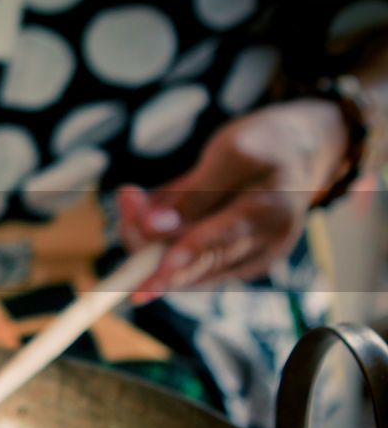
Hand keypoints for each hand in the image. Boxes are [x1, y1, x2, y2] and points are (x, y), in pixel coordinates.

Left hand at [118, 99, 346, 301]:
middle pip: (190, 261)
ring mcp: (246, 260)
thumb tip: (155, 228)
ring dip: (146, 237)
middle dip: (146, 239)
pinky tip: (149, 208)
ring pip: (180, 265)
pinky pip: (183, 260)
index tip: (148, 282)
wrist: (301, 153)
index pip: (218, 243)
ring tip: (132, 197)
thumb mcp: (232, 152)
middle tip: (126, 198)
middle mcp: (261, 248)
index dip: (180, 261)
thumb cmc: (266, 145)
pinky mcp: (230, 262)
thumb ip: (195, 193)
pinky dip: (157, 240)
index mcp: (269, 214)